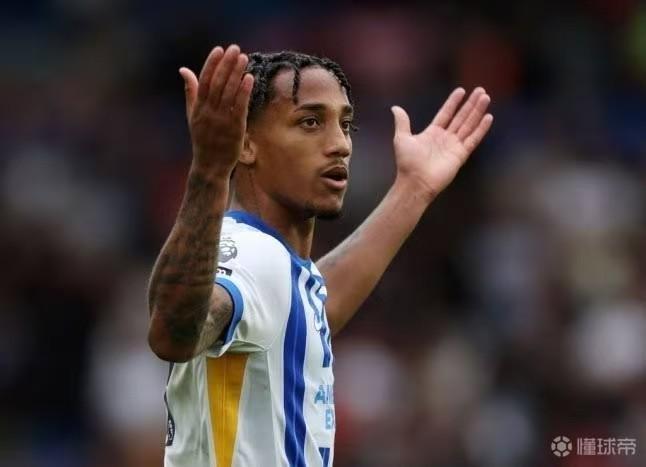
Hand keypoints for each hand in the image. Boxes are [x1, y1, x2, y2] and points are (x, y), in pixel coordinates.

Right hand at [179, 44, 254, 176]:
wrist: (210, 165)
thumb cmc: (202, 139)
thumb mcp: (193, 115)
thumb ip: (190, 92)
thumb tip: (184, 70)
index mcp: (198, 107)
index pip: (204, 81)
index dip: (212, 64)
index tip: (219, 49)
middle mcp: (209, 112)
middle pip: (218, 83)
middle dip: (226, 64)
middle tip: (235, 48)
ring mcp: (222, 120)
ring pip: (229, 92)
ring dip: (237, 74)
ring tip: (244, 58)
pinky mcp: (235, 128)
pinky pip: (239, 107)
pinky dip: (244, 92)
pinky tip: (249, 78)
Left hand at [391, 87, 492, 199]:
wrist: (415, 181)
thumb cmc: (407, 163)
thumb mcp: (401, 138)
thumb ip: (402, 122)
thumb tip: (395, 108)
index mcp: (432, 133)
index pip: (446, 113)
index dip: (453, 102)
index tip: (461, 90)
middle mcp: (445, 138)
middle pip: (461, 117)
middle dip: (470, 104)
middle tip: (480, 90)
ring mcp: (454, 146)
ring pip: (469, 125)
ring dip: (477, 111)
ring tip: (485, 97)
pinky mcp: (461, 155)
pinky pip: (473, 139)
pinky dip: (481, 129)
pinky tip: (488, 117)